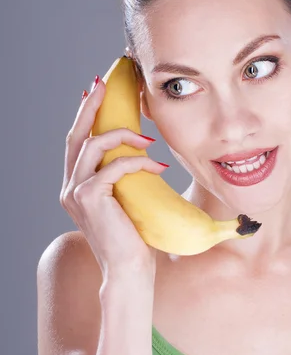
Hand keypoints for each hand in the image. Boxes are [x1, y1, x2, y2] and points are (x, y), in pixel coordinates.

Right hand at [59, 76, 167, 282]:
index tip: (95, 92)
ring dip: (122, 135)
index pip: (76, 143)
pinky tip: (158, 167)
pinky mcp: (89, 198)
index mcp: (77, 187)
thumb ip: (123, 177)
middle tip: (104, 84)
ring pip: (92, 146)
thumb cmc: (134, 238)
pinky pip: (113, 166)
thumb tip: (143, 153)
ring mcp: (75, 193)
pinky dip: (137, 162)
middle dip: (90, 106)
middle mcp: (70, 188)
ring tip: (150, 140)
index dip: (84, 115)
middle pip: (76, 136)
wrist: (129, 271)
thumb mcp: (127, 200)